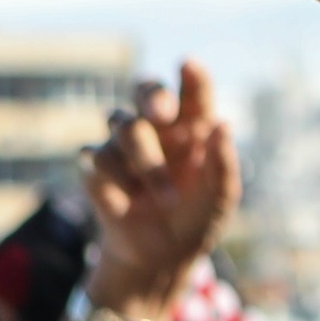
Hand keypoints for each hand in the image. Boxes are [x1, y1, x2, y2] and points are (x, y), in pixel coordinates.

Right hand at [81, 61, 239, 320]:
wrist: (162, 256)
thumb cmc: (197, 218)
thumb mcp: (220, 198)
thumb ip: (223, 164)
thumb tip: (224, 125)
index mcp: (193, 128)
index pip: (194, 93)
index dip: (191, 77)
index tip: (189, 64)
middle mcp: (157, 128)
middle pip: (144, 88)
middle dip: (151, 95)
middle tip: (162, 113)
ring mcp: (123, 144)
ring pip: (123, 124)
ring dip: (146, 162)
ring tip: (167, 198)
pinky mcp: (95, 167)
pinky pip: (96, 158)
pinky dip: (115, 182)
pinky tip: (127, 204)